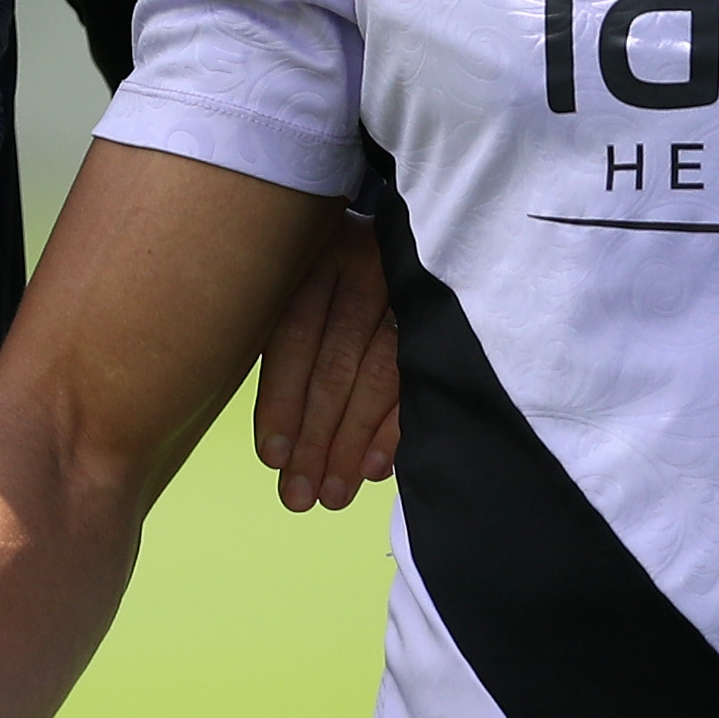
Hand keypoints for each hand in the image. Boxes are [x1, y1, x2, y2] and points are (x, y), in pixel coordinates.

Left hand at [248, 211, 398, 511]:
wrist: (415, 222)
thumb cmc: (337, 270)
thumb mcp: (303, 279)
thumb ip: (292, 339)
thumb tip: (273, 433)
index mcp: (318, 255)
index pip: (294, 337)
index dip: (281, 401)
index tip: (272, 457)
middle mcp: (366, 265)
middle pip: (335, 364)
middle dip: (315, 437)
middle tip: (299, 495)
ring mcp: (411, 288)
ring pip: (378, 376)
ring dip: (352, 442)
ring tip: (333, 493)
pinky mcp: (445, 314)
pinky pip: (418, 379)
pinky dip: (395, 427)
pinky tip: (374, 468)